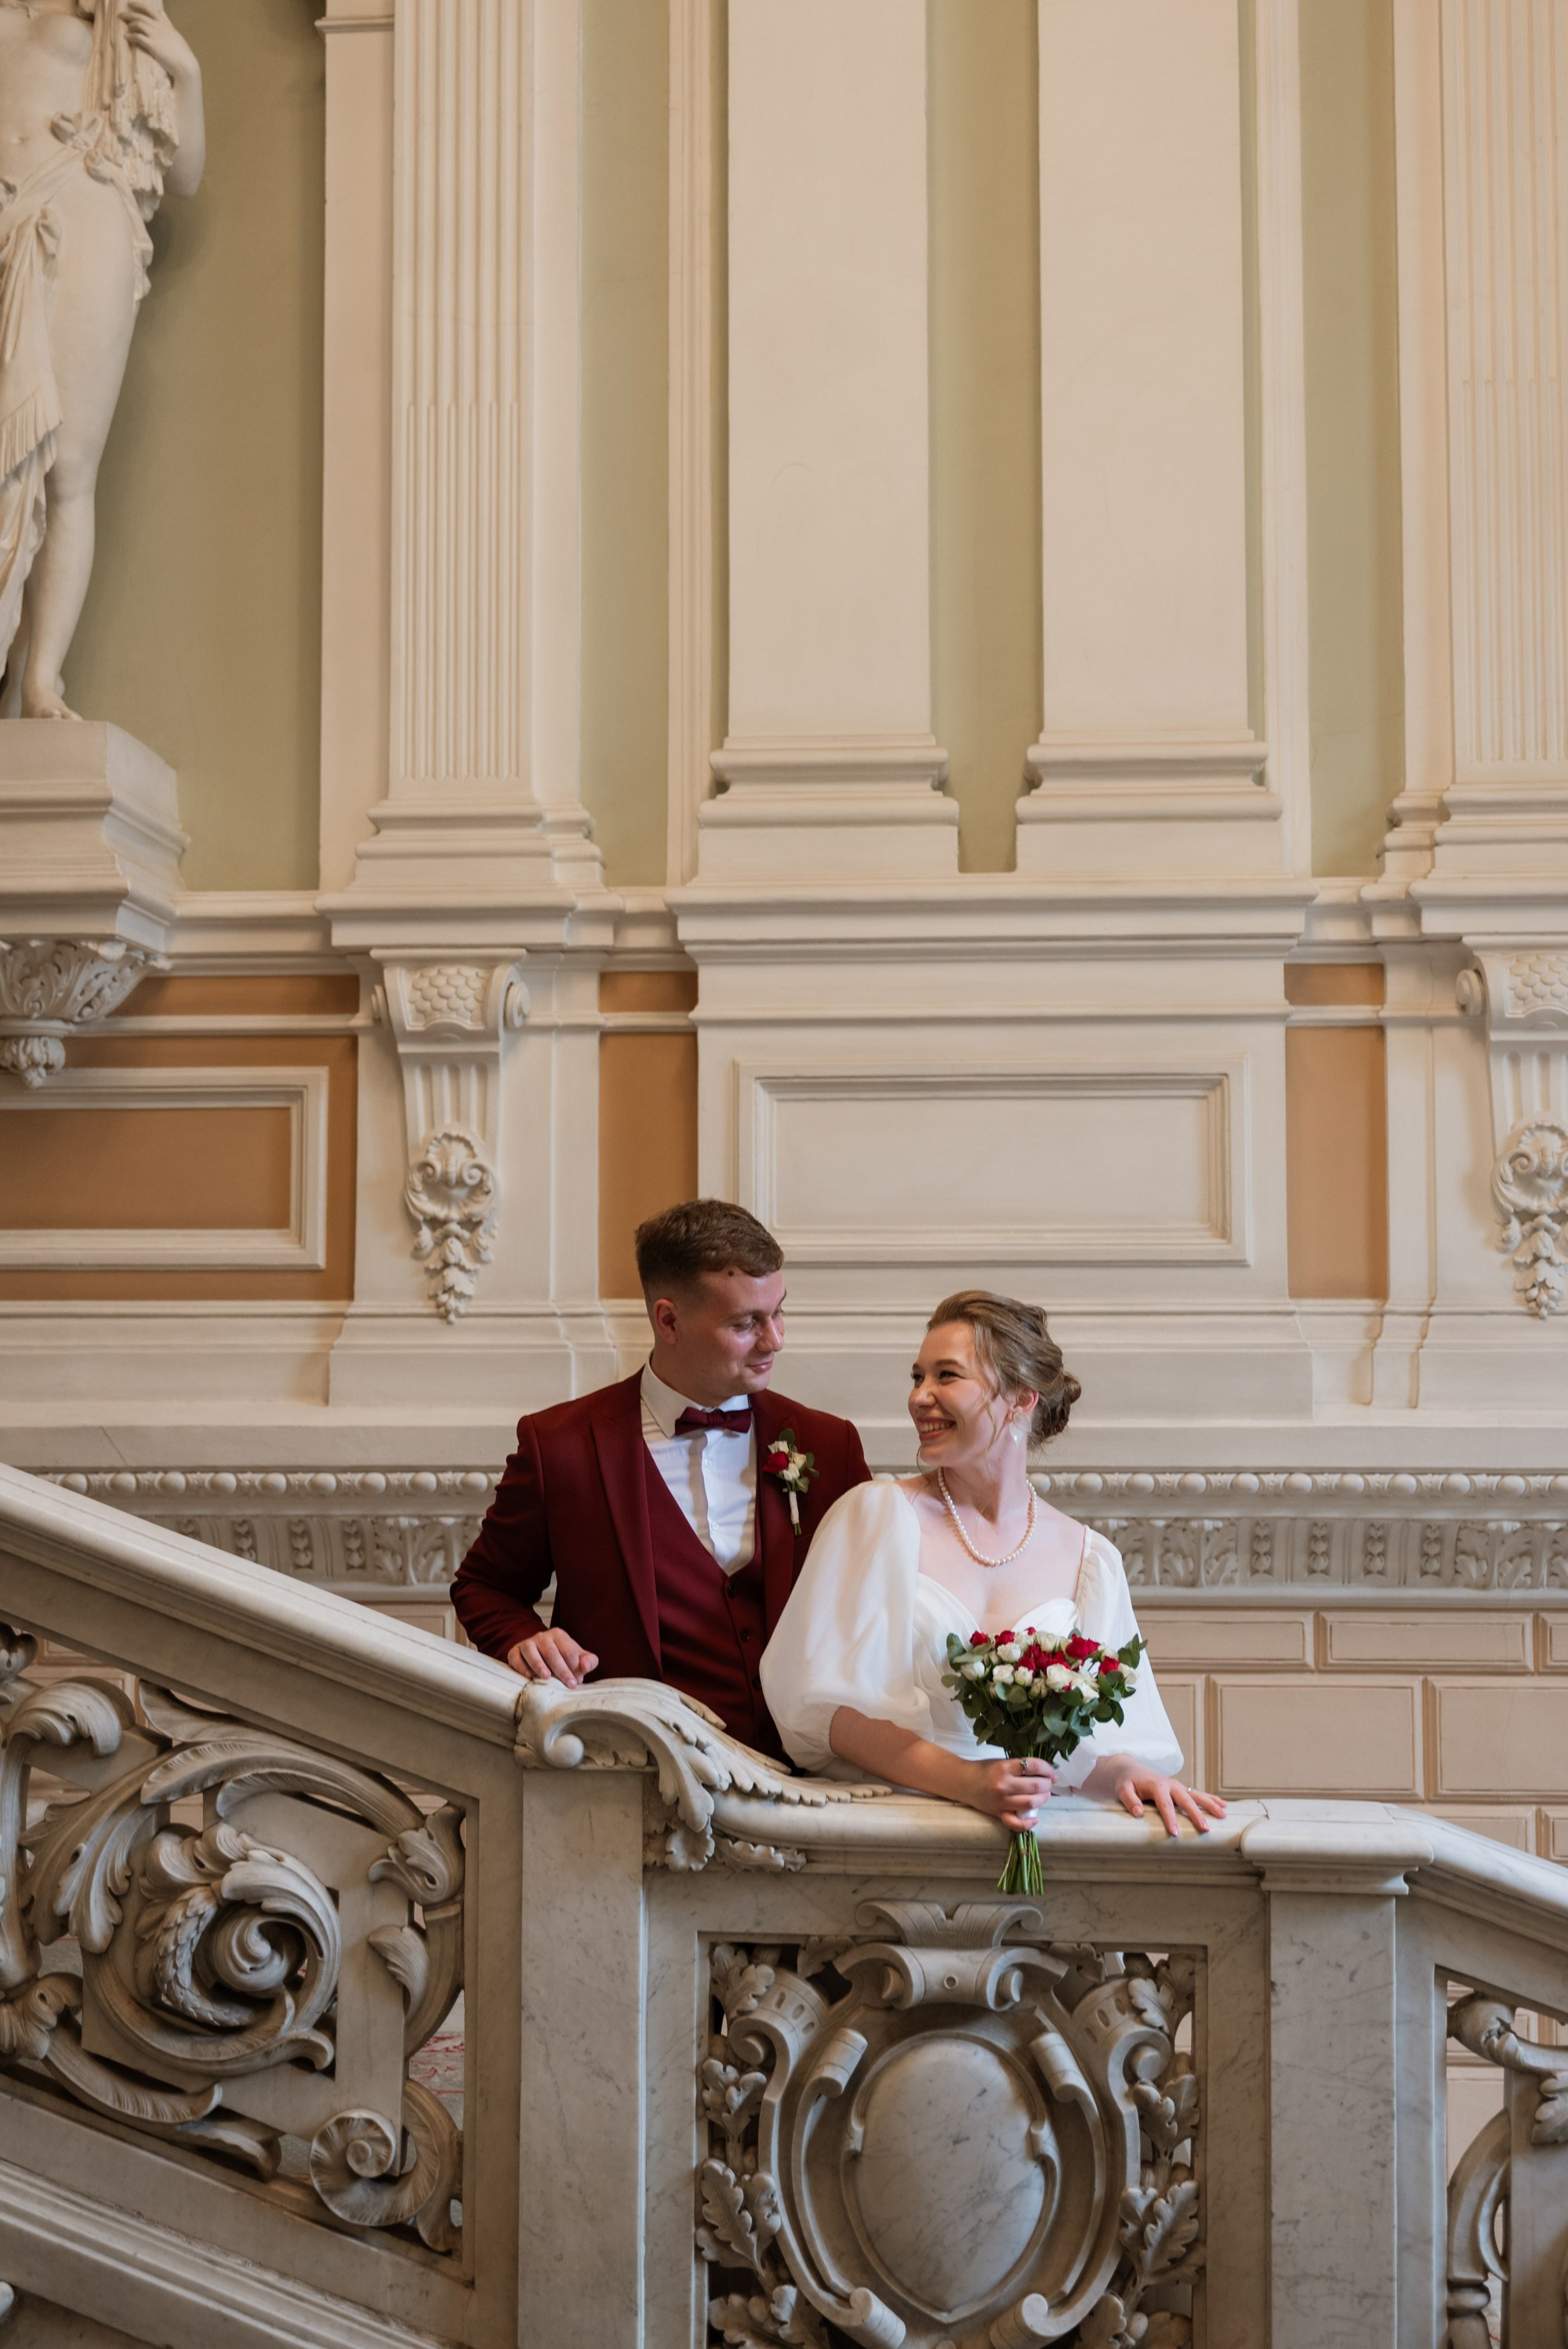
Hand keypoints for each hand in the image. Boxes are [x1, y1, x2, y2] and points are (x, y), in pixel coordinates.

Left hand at [123, 1, 200, 82]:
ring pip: (138, 24)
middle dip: (128, 14)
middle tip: (120, 15)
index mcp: (165, 24)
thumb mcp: (175, 33)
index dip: (138, 5)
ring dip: (129, 25)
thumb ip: (166, 22)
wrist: (186, 64)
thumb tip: (161, 13)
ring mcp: (155, 35)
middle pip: (140, 15)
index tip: (129, 4)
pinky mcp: (152, 45)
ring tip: (125, 28)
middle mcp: (159, 27)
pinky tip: (126, 37)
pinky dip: (130, 35)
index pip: (149, 9)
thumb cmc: (182, 52)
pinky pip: (137, 37)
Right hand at [504, 1628, 598, 1687]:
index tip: (577, 1681)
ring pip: (531, 1651)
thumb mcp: (578, 1658)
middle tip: (569, 1684)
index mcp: (559, 1635)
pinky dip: (521, 1666)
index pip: (568, 1650)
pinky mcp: (514, 1651)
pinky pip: (515, 1657)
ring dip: (538, 1664)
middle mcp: (542, 1636)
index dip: (574, 1666)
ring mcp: (527, 1643)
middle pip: (551, 1652)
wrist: (538, 1656)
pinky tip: (529, 1676)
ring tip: (547, 1677)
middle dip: (561, 1669)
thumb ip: (589, 1661)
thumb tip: (585, 1666)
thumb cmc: (562, 1659)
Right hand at [965, 1755, 1055, 1832]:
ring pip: (1031, 1803)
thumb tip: (1045, 1772)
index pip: (1033, 1766)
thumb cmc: (984, 1770)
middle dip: (1047, 1784)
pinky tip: (1035, 1819)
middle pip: (1035, 1785)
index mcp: (1005, 1767)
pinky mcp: (998, 1814)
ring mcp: (1001, 1801)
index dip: (1048, 1769)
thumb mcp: (1002, 1762)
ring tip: (1044, 1795)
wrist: (964, 1782)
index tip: (1052, 1773)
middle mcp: (1004, 1785)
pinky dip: (1029, 1824)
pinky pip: (1016, 1824)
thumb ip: (1020, 1767)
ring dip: (1043, 1799)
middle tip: (1048, 1783)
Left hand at [1101, 1758, 1226, 1837]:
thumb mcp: (1122, 1789)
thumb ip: (1129, 1799)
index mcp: (1156, 1785)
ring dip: (1210, 1804)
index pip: (1165, 1804)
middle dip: (1196, 1814)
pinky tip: (1224, 1806)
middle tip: (1205, 1829)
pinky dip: (1211, 1799)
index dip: (1170, 1818)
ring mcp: (1178, 1786)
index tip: (1175, 1834)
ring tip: (1223, 1815)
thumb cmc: (1126, 1782)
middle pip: (1186, 1800)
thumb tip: (1138, 1812)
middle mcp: (1170, 1784)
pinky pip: (1198, 1794)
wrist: (1130, 1769)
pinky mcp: (1181, 1789)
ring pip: (1197, 1795)